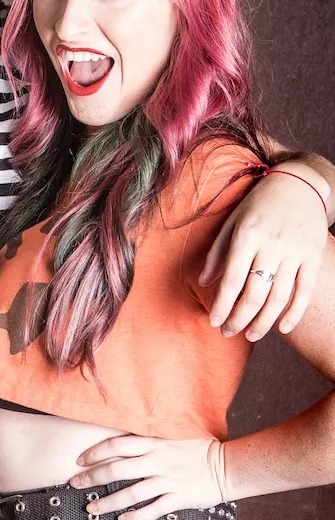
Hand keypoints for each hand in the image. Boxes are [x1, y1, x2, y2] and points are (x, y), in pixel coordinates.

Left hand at [71, 433, 228, 519]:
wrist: (229, 465)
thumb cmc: (201, 449)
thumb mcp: (174, 435)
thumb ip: (150, 439)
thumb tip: (124, 440)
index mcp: (155, 443)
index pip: (117, 445)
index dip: (95, 452)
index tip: (79, 460)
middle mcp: (158, 461)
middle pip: (116, 470)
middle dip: (91, 478)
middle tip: (74, 484)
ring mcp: (167, 481)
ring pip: (130, 494)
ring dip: (107, 502)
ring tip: (91, 508)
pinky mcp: (178, 498)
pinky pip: (152, 510)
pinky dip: (135, 517)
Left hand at [200, 171, 328, 340]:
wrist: (299, 184)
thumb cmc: (258, 204)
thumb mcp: (232, 222)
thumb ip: (217, 253)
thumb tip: (205, 283)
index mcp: (247, 236)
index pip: (232, 281)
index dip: (222, 306)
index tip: (213, 322)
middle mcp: (272, 245)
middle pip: (254, 294)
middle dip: (239, 319)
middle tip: (228, 333)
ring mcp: (296, 252)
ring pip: (279, 298)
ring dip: (263, 322)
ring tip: (250, 335)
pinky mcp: (314, 257)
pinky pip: (304, 291)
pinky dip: (294, 314)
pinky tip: (282, 328)